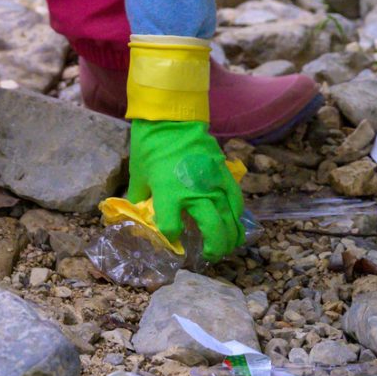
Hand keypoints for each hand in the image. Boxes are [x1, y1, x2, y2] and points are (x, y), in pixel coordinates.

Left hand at [127, 119, 244, 258]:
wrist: (171, 119)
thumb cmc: (151, 146)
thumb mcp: (139, 175)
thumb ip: (141, 198)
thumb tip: (140, 214)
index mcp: (169, 194)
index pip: (172, 229)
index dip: (171, 238)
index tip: (172, 239)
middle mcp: (195, 193)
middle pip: (213, 231)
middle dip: (213, 249)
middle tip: (208, 256)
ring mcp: (213, 184)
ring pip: (231, 220)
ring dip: (230, 239)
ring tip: (226, 247)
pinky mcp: (225, 174)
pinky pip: (237, 202)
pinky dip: (238, 216)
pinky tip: (234, 224)